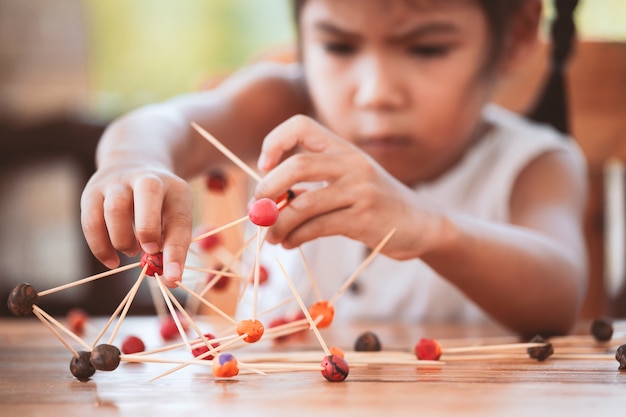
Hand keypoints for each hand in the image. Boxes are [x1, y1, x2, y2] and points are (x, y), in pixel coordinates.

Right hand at [80, 164, 192, 286]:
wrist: (133, 165)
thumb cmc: (160, 205)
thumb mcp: (175, 217)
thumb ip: (172, 245)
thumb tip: (168, 279)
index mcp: (175, 188)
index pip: (180, 218)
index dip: (176, 251)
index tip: (172, 278)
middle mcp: (146, 178)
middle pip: (148, 193)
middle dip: (148, 227)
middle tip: (149, 251)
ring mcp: (116, 183)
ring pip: (114, 209)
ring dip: (123, 240)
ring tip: (133, 251)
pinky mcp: (92, 192)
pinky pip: (91, 222)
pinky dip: (100, 247)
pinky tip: (112, 261)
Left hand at [255, 115, 433, 257]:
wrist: (423, 224)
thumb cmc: (377, 204)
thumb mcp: (349, 183)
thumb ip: (313, 186)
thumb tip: (268, 203)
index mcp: (345, 149)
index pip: (302, 125)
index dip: (275, 141)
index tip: (263, 167)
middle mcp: (352, 163)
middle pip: (297, 166)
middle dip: (267, 189)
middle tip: (257, 210)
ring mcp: (360, 190)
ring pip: (303, 204)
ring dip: (278, 224)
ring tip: (271, 237)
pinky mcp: (364, 218)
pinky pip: (317, 227)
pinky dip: (295, 237)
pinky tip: (290, 243)